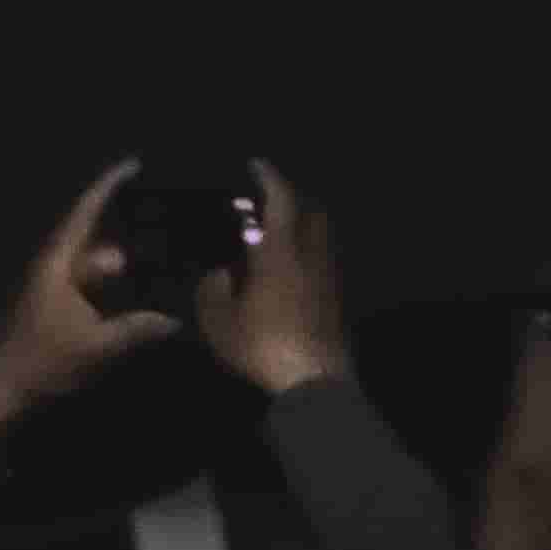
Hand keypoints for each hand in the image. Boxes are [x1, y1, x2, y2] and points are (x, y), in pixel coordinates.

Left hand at [0, 159, 183, 443]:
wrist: (7, 388)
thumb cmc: (45, 360)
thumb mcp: (96, 346)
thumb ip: (136, 329)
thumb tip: (177, 320)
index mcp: (59, 264)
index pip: (86, 213)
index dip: (109, 187)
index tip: (135, 164)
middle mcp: (58, 266)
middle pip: (97, 234)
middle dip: (130, 221)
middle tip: (172, 213)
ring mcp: (59, 285)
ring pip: (98, 259)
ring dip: (128, 252)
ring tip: (168, 245)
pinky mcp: (64, 304)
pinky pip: (98, 280)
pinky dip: (122, 277)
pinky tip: (148, 283)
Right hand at [195, 158, 350, 396]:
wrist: (315, 383)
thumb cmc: (263, 344)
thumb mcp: (219, 318)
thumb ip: (213, 288)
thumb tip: (219, 273)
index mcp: (283, 251)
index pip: (282, 200)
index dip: (269, 178)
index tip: (257, 165)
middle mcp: (313, 257)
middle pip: (312, 215)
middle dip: (291, 200)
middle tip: (267, 199)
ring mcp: (330, 281)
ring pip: (321, 241)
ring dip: (302, 229)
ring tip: (274, 235)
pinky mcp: (337, 303)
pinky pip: (322, 265)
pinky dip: (306, 257)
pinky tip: (288, 271)